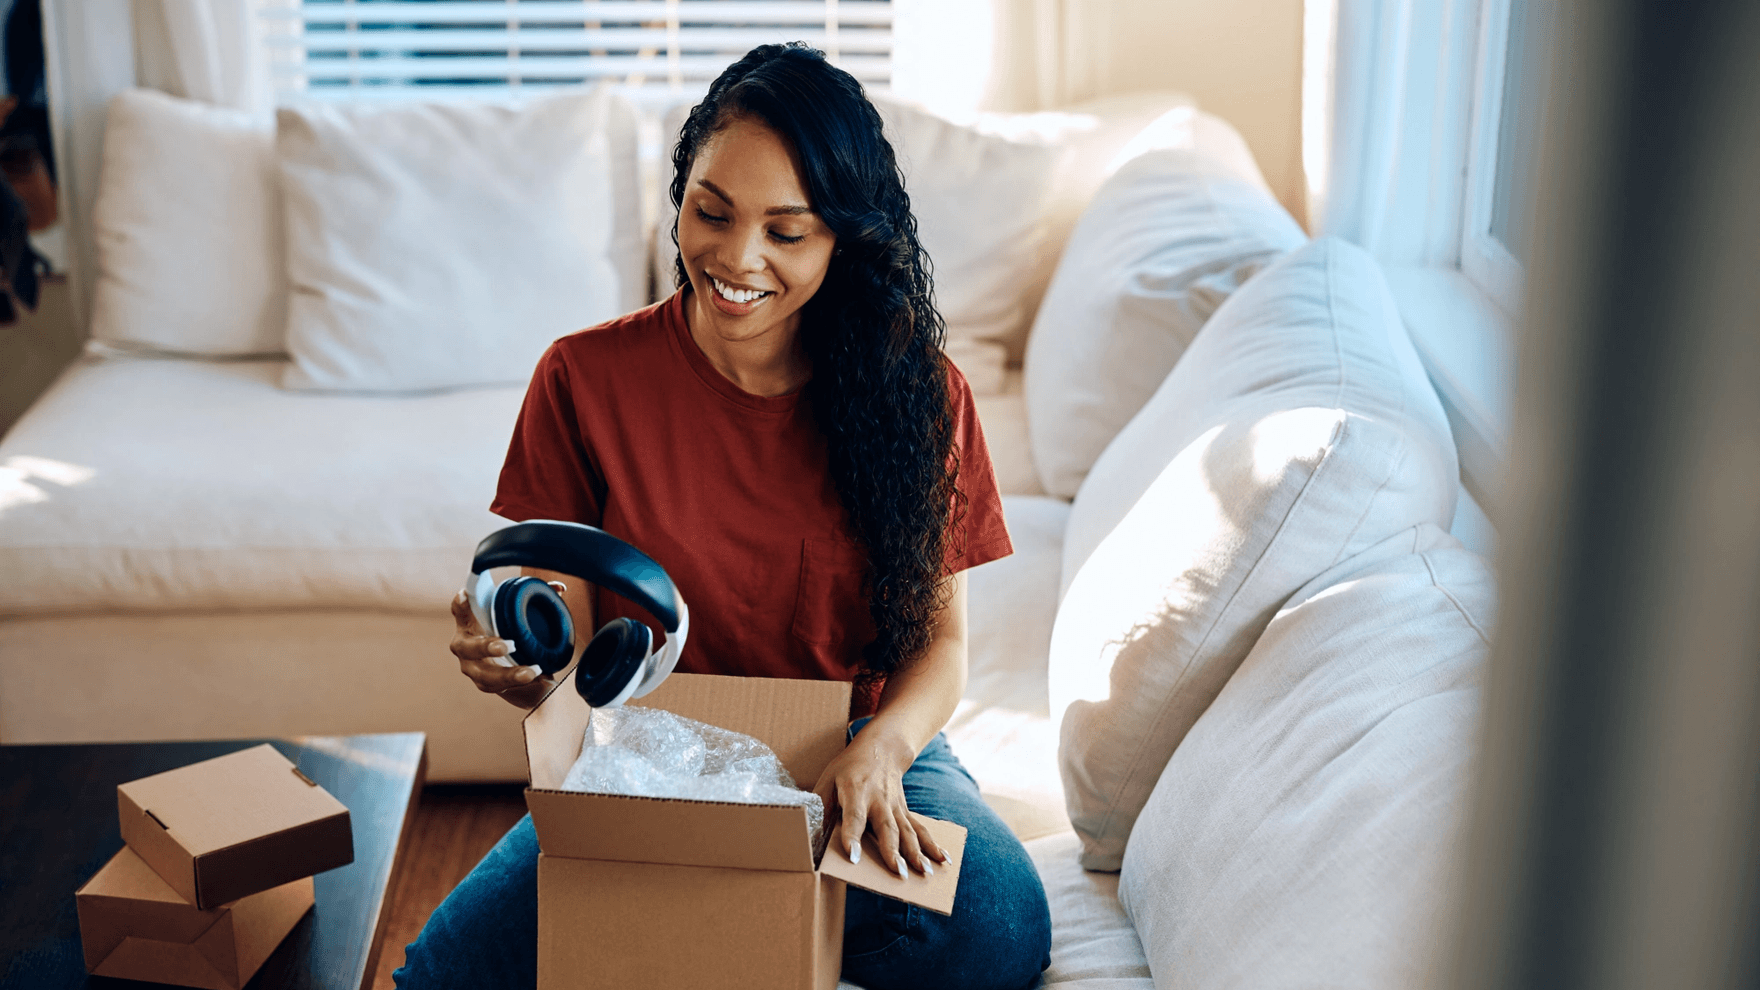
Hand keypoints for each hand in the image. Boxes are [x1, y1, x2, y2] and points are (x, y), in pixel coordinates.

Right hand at [448, 586, 562, 697]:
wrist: (512, 664)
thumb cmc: (510, 630)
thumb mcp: (518, 615)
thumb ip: (536, 598)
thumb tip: (559, 587)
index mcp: (470, 622)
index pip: (460, 611)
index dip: (461, 604)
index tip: (467, 595)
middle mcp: (465, 645)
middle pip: (466, 647)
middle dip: (486, 647)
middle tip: (509, 646)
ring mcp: (472, 667)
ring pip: (484, 674)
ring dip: (507, 674)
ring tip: (530, 672)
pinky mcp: (485, 683)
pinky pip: (499, 687)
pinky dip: (518, 683)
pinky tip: (536, 679)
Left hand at [812, 726, 950, 877]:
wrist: (882, 747)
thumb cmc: (849, 767)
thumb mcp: (828, 778)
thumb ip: (820, 804)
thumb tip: (808, 832)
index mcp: (855, 791)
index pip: (854, 816)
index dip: (852, 836)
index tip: (853, 857)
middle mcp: (879, 800)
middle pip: (886, 828)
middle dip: (892, 851)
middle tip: (898, 873)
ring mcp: (896, 806)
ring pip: (907, 831)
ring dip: (917, 853)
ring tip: (924, 873)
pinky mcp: (905, 812)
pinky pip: (920, 829)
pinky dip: (933, 845)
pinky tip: (944, 860)